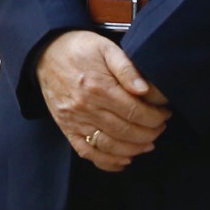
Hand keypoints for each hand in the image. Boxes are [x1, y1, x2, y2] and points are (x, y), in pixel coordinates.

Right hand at [35, 30, 168, 172]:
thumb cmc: (79, 48)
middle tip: (160, 127)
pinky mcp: (67, 129)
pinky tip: (123, 159)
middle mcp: (86, 107)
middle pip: (127, 132)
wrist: (46, 52)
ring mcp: (75, 121)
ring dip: (134, 149)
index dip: (156, 117)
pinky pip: (88, 153)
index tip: (164, 113)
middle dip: (150, 133)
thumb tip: (145, 90)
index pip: (136, 112)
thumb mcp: (106, 48)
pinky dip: (108, 162)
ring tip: (147, 143)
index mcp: (99, 87)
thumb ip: (127, 68)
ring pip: (111, 146)